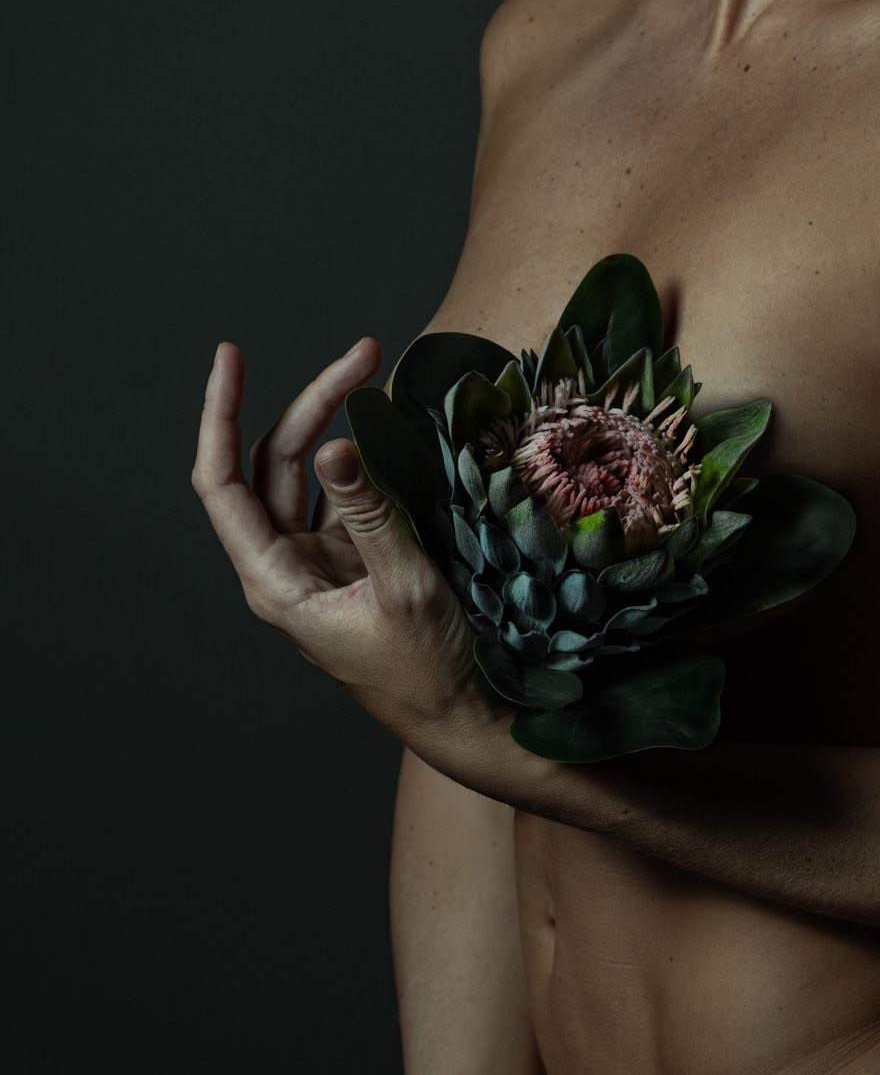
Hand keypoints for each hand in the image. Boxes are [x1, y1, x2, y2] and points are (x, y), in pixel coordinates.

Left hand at [191, 339, 484, 735]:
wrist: (464, 719)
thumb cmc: (429, 672)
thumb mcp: (404, 587)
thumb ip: (369, 514)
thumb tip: (334, 445)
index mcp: (276, 582)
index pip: (223, 483)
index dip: (220, 415)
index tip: (231, 358)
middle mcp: (289, 568)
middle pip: (277, 464)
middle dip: (313, 404)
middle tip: (365, 354)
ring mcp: (325, 565)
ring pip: (314, 476)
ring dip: (338, 425)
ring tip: (375, 375)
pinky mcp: (361, 565)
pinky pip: (352, 499)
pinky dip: (368, 461)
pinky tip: (396, 431)